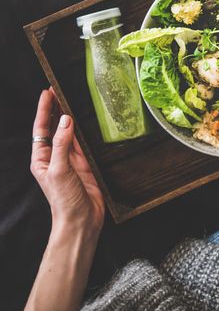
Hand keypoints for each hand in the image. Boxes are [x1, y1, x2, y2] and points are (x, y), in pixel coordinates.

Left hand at [31, 89, 104, 232]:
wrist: (81, 219)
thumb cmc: (64, 200)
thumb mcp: (59, 170)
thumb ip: (62, 144)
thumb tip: (65, 121)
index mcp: (42, 159)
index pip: (41, 129)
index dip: (44, 110)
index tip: (48, 93)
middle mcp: (55, 157)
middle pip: (54, 128)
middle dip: (56, 110)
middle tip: (59, 91)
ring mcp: (70, 160)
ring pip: (69, 134)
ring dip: (69, 118)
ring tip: (71, 100)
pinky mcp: (85, 164)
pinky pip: (83, 143)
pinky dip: (83, 131)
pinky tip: (84, 121)